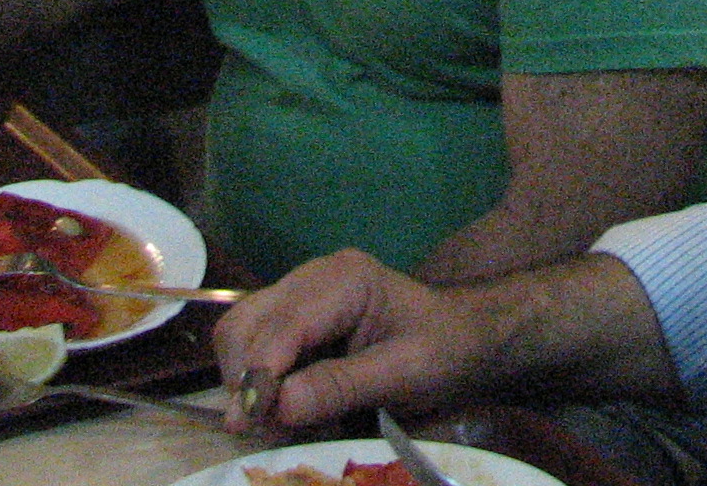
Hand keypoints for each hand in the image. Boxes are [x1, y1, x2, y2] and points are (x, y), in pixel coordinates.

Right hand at [215, 251, 488, 437]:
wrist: (466, 338)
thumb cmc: (444, 349)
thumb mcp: (403, 372)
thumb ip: (340, 386)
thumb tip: (276, 405)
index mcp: (344, 279)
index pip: (281, 325)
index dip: (258, 374)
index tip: (248, 423)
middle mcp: (313, 278)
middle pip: (243, 323)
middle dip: (244, 378)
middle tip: (263, 428)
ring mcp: (300, 296)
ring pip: (240, 334)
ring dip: (246, 382)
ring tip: (276, 422)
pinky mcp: (296, 319)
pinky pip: (255, 347)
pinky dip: (258, 381)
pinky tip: (286, 407)